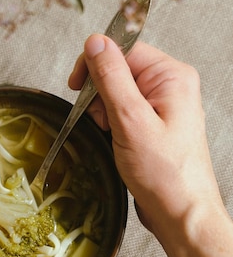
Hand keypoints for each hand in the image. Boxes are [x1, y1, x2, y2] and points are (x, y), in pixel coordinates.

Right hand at [68, 34, 223, 245]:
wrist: (180, 213)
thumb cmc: (165, 174)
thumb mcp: (130, 121)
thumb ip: (111, 78)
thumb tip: (95, 43)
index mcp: (172, 77)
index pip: (124, 49)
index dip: (96, 64)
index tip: (77, 85)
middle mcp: (170, 87)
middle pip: (120, 70)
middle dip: (100, 93)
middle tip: (102, 120)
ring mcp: (163, 107)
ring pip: (118, 92)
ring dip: (104, 111)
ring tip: (111, 134)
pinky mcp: (154, 125)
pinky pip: (124, 112)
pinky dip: (112, 124)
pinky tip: (114, 140)